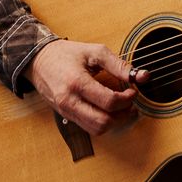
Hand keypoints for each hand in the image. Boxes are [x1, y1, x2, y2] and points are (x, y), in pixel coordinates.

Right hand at [25, 39, 149, 135]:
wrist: (39, 60)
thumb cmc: (67, 54)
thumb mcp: (95, 52)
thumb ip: (119, 65)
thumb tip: (142, 76)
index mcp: (77, 83)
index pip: (109, 102)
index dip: (127, 99)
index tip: (132, 91)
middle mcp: (69, 102)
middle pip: (103, 122)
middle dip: (123, 115)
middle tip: (130, 103)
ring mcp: (66, 112)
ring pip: (96, 129)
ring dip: (114, 122)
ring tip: (122, 108)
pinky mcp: (66, 116)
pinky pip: (88, 127)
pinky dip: (102, 122)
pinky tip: (108, 110)